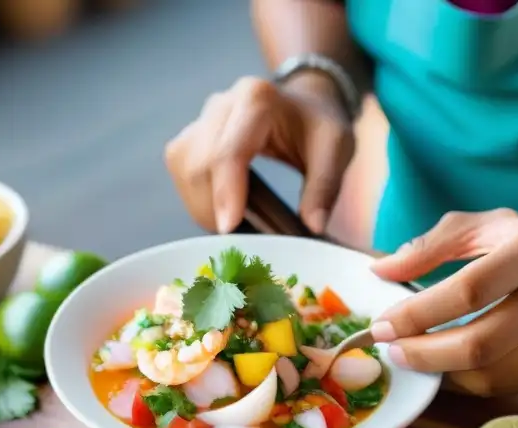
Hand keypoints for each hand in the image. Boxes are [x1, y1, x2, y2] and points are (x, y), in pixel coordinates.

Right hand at [164, 74, 354, 234]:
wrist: (305, 104)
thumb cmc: (318, 127)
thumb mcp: (336, 149)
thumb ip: (325, 186)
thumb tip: (312, 226)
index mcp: (258, 100)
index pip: (229, 150)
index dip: (225, 191)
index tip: (228, 228)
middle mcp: (222, 103)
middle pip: (198, 161)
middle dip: (211, 206)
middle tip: (238, 236)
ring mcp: (202, 117)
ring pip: (181, 165)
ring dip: (199, 203)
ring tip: (229, 224)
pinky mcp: (192, 134)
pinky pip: (180, 167)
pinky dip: (195, 196)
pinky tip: (219, 209)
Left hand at [369, 209, 517, 396]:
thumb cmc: (517, 243)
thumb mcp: (476, 227)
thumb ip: (426, 247)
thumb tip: (380, 270)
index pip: (469, 290)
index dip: (419, 313)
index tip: (382, 326)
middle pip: (481, 343)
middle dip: (425, 354)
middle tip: (393, 352)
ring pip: (491, 374)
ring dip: (442, 373)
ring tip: (416, 358)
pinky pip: (505, 385)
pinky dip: (467, 381)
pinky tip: (447, 365)